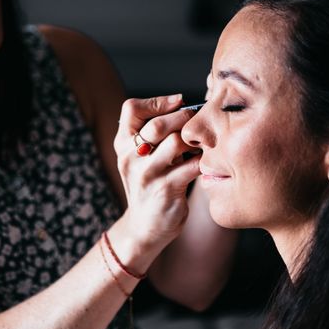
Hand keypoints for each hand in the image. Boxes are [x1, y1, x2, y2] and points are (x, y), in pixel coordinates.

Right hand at [114, 94, 201, 251]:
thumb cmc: (150, 183)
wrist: (145, 226)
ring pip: (176, 142)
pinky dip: (203, 160)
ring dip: (194, 140)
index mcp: (122, 144)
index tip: (179, 102)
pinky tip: (206, 160)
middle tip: (197, 121)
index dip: (158, 101)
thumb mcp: (139, 157)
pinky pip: (192, 166)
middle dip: (184, 117)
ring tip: (200, 143)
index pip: (131, 108)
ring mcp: (147, 175)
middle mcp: (130, 158)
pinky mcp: (166, 190)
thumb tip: (182, 103)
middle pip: (158, 124)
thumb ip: (151, 132)